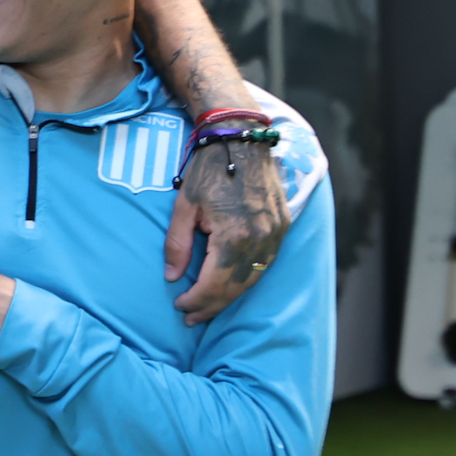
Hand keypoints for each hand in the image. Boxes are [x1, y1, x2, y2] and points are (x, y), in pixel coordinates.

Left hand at [165, 137, 288, 324]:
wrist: (241, 138)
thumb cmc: (209, 169)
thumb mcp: (184, 206)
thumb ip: (177, 245)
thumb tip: (173, 278)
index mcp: (234, 236)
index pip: (214, 284)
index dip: (196, 301)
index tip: (179, 307)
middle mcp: (260, 240)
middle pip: (235, 288)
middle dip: (212, 306)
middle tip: (191, 317)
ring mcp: (275, 234)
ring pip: (253, 279)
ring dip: (230, 296)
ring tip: (208, 307)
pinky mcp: (282, 226)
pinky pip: (266, 263)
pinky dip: (247, 278)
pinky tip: (231, 284)